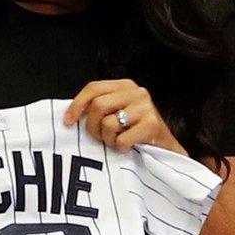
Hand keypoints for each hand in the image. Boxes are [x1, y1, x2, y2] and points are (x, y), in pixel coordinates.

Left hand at [64, 79, 186, 154]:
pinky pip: (121, 139)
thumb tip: (71, 114)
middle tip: (98, 137)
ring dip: (108, 139)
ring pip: (108, 123)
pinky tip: (128, 147)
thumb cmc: (136, 131)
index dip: (77, 105)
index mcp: (125, 85)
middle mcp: (137, 92)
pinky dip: (120, 148)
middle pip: (98, 105)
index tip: (68, 121)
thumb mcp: (117, 112)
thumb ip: (99, 107)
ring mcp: (146, 107)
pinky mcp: (152, 124)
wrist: (166, 148)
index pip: (93, 88)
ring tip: (116, 140)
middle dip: (92, 126)